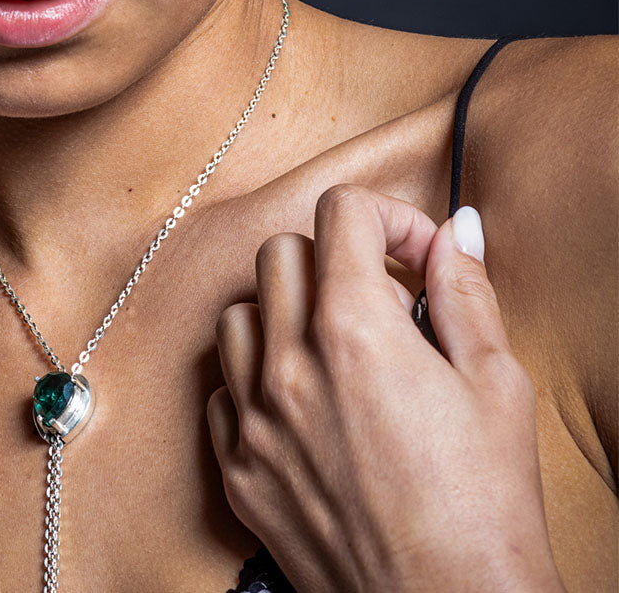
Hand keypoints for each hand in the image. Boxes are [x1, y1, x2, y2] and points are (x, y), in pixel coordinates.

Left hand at [207, 184, 563, 592]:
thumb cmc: (484, 507)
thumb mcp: (496, 383)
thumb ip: (464, 291)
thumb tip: (455, 231)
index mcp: (354, 330)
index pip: (340, 212)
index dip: (386, 216)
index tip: (412, 253)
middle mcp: (289, 364)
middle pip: (282, 252)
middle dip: (333, 259)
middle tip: (377, 301)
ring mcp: (254, 417)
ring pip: (239, 313)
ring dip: (283, 312)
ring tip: (333, 348)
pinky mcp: (237, 467)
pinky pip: (222, 387)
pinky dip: (256, 377)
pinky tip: (301, 402)